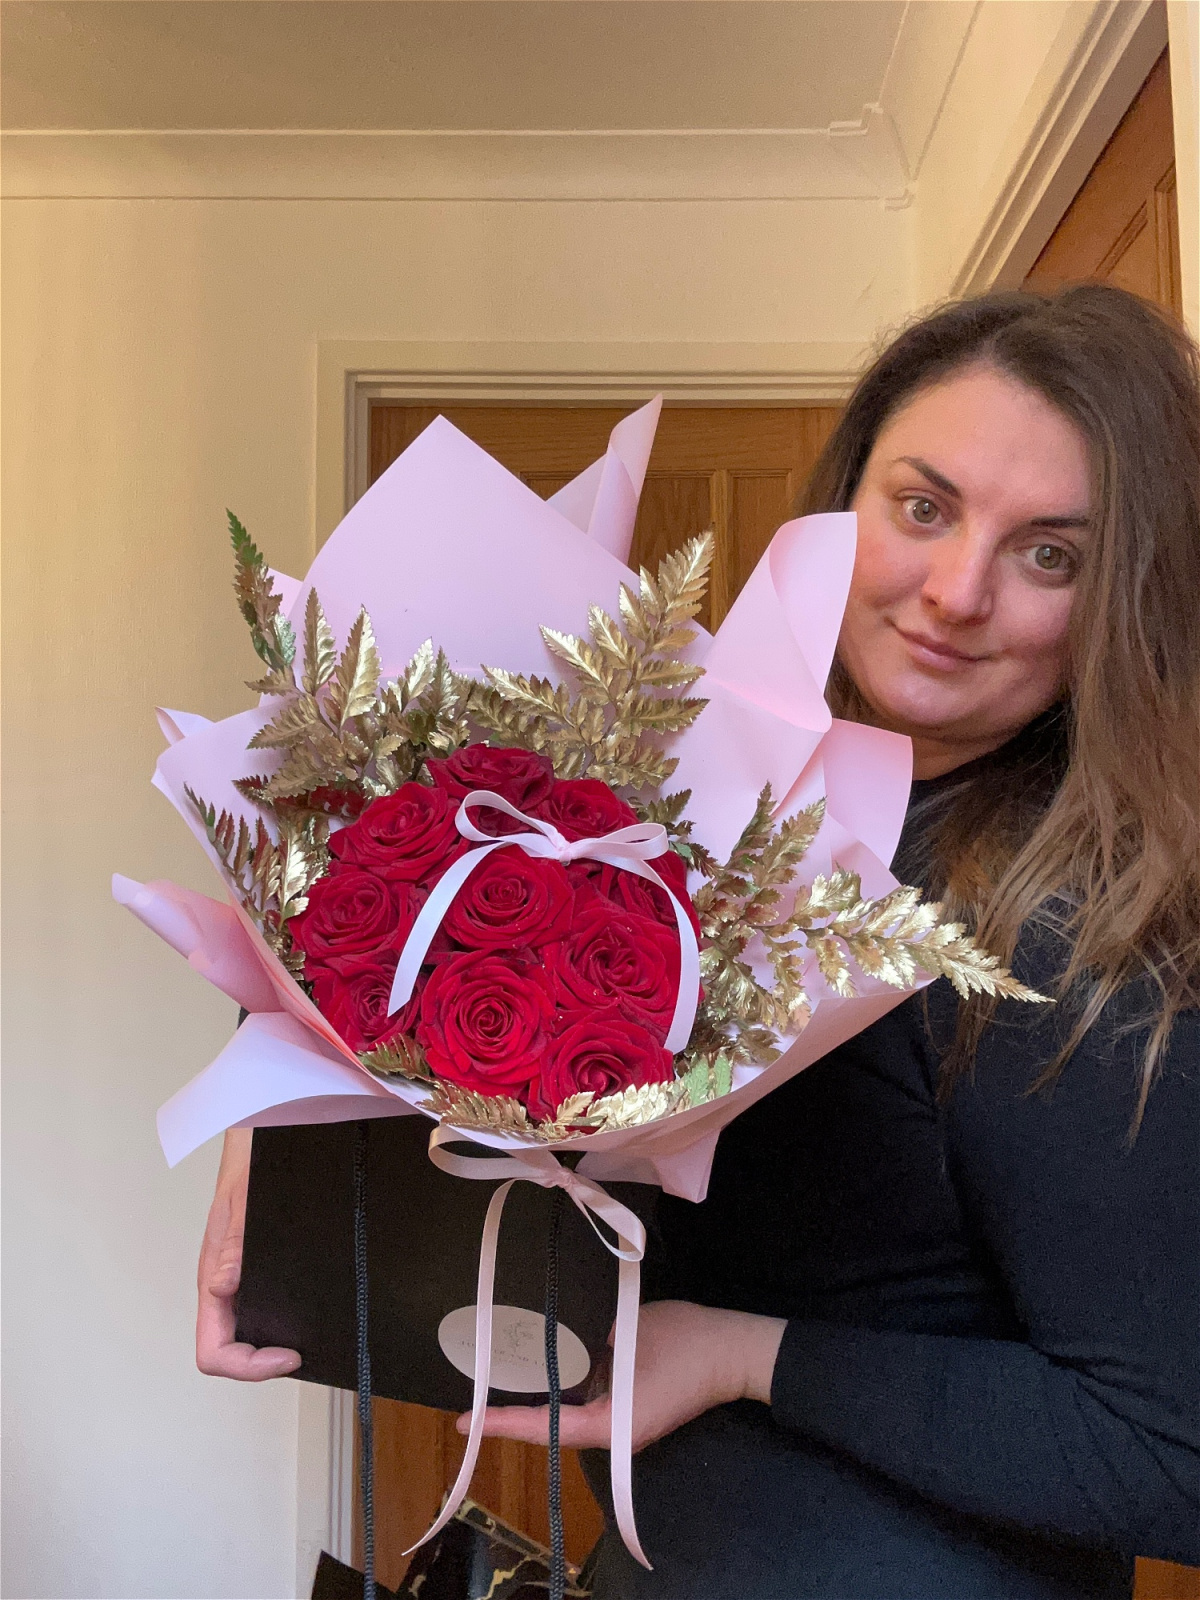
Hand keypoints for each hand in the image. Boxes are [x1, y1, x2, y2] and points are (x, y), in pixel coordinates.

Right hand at [196, 1129, 300, 1380]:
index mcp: (213, 1277)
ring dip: (272, 1345)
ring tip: (310, 1337)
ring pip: (247, 1333)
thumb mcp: (245, 1202)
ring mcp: (241, 1280)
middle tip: (302, 1352)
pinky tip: (310, 1311)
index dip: (247, 1366)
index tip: (287, 1355)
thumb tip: (223, 1287)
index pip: (213, 1349)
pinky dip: (283, 1321)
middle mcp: (225, 1286)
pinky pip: (264, 1309)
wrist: (262, 1139)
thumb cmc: (249, 1166)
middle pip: (230, 1350)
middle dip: (263, 1363)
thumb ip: (235, 1244)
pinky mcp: (259, 1270)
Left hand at [460, 1300, 785, 1451]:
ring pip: (568, 1423)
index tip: (468, 1420)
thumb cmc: (685, 1341)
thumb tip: (559, 1338)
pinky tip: (542, 1376)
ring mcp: (625, 1427)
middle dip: (513, 1419)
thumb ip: (592, 1340)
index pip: (548, 1427)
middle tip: (472, 1405)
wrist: (733, 1349)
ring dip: (535, 1409)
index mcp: (614, 1423)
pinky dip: (560, 1397)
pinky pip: (587, 1410)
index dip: (506, 1423)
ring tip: (496, 1391)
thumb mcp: (631, 1331)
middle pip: (553, 1432)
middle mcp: (616, 1435)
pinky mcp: (633, 1412)